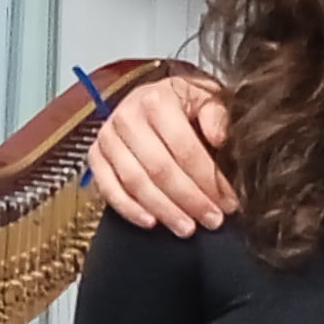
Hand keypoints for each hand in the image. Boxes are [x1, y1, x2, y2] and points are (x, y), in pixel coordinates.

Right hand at [89, 77, 237, 233]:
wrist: (152, 97)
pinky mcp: (96, 156)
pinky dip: (129, 209)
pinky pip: (108, 189)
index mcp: (157, 100)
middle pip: (160, 168)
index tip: (227, 201)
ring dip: (163, 210)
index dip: (209, 179)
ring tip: (187, 227)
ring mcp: (108, 137)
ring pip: (135, 183)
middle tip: (211, 219)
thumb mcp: (207, 97)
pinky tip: (151, 222)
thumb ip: (217, 114)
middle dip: (189, 200)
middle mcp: (127, 116)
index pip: (184, 148)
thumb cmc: (183, 102)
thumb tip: (220, 137)